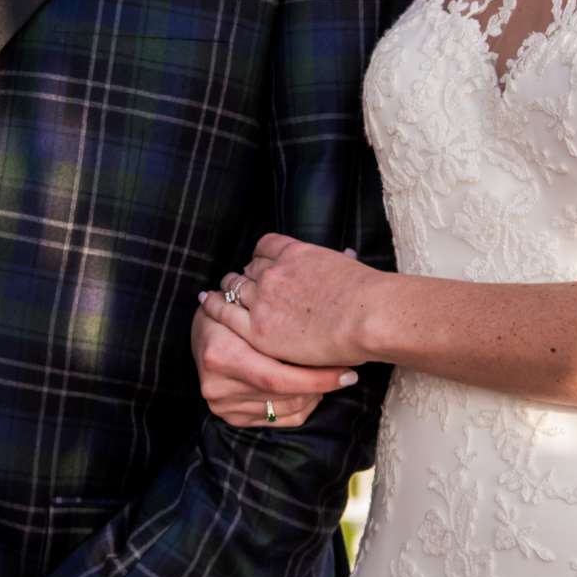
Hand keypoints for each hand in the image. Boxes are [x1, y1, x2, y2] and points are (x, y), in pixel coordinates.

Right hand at [191, 306, 356, 427]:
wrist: (203, 330)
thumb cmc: (233, 312)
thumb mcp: (250, 311)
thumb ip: (277, 328)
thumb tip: (329, 341)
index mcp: (221, 356)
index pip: (277, 378)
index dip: (316, 379)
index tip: (347, 373)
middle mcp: (218, 386)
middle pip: (284, 396)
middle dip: (319, 386)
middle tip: (344, 373)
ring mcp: (222, 405)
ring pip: (284, 410)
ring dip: (312, 396)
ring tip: (326, 377)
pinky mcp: (229, 416)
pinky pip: (276, 421)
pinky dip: (300, 408)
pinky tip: (311, 392)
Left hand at [198, 233, 386, 368]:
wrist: (368, 316)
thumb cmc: (369, 296)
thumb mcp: (348, 267)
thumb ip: (337, 261)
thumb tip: (347, 255)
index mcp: (296, 252)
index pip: (265, 246)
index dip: (261, 258)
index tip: (260, 267)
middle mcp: (275, 271)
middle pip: (248, 268)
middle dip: (244, 276)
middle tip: (239, 285)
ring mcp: (264, 299)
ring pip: (234, 287)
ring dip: (228, 290)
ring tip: (218, 294)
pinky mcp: (259, 329)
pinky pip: (225, 312)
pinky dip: (214, 306)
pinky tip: (207, 304)